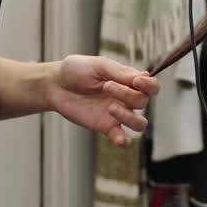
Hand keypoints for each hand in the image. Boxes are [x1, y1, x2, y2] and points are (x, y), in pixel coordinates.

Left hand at [43, 55, 159, 146]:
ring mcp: (117, 114)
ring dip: (129, 117)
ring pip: (139, 123)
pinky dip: (124, 140)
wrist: (55, 85)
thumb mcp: (98, 65)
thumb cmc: (76, 70)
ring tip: (111, 109)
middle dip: (127, 95)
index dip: (149, 85)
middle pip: (143, 102)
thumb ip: (119, 72)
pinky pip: (122, 137)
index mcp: (127, 80)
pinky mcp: (105, 127)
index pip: (151, 86)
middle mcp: (126, 98)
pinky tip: (120, 139)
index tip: (136, 81)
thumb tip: (143, 76)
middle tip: (106, 87)